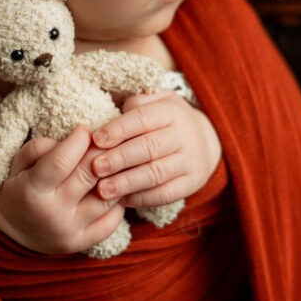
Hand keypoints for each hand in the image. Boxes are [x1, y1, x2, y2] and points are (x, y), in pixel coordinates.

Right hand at [0, 125, 125, 254]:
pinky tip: (114, 189)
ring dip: (115, 176)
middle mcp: (52, 214)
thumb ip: (39, 147)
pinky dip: (118, 202)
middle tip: (106, 141)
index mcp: (32, 191)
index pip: (61, 162)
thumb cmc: (19, 188)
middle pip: (88, 176)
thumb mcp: (17, 164)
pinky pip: (111, 221)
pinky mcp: (81, 243)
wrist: (11, 232)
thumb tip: (72, 140)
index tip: (86, 130)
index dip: (79, 140)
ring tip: (113, 164)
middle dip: (102, 153)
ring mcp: (69, 231)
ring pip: (106, 198)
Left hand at [91, 91, 220, 206]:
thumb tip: (108, 108)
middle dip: (119, 158)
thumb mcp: (156, 101)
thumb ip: (134, 102)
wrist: (205, 140)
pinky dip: (141, 198)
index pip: (142, 119)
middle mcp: (185, 135)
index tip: (96, 139)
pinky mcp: (193, 183)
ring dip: (127, 182)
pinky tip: (121, 200)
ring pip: (156, 174)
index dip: (118, 129)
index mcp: (171, 111)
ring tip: (102, 189)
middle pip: (149, 147)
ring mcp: (191, 160)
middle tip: (95, 167)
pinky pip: (165, 194)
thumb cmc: (166, 120)